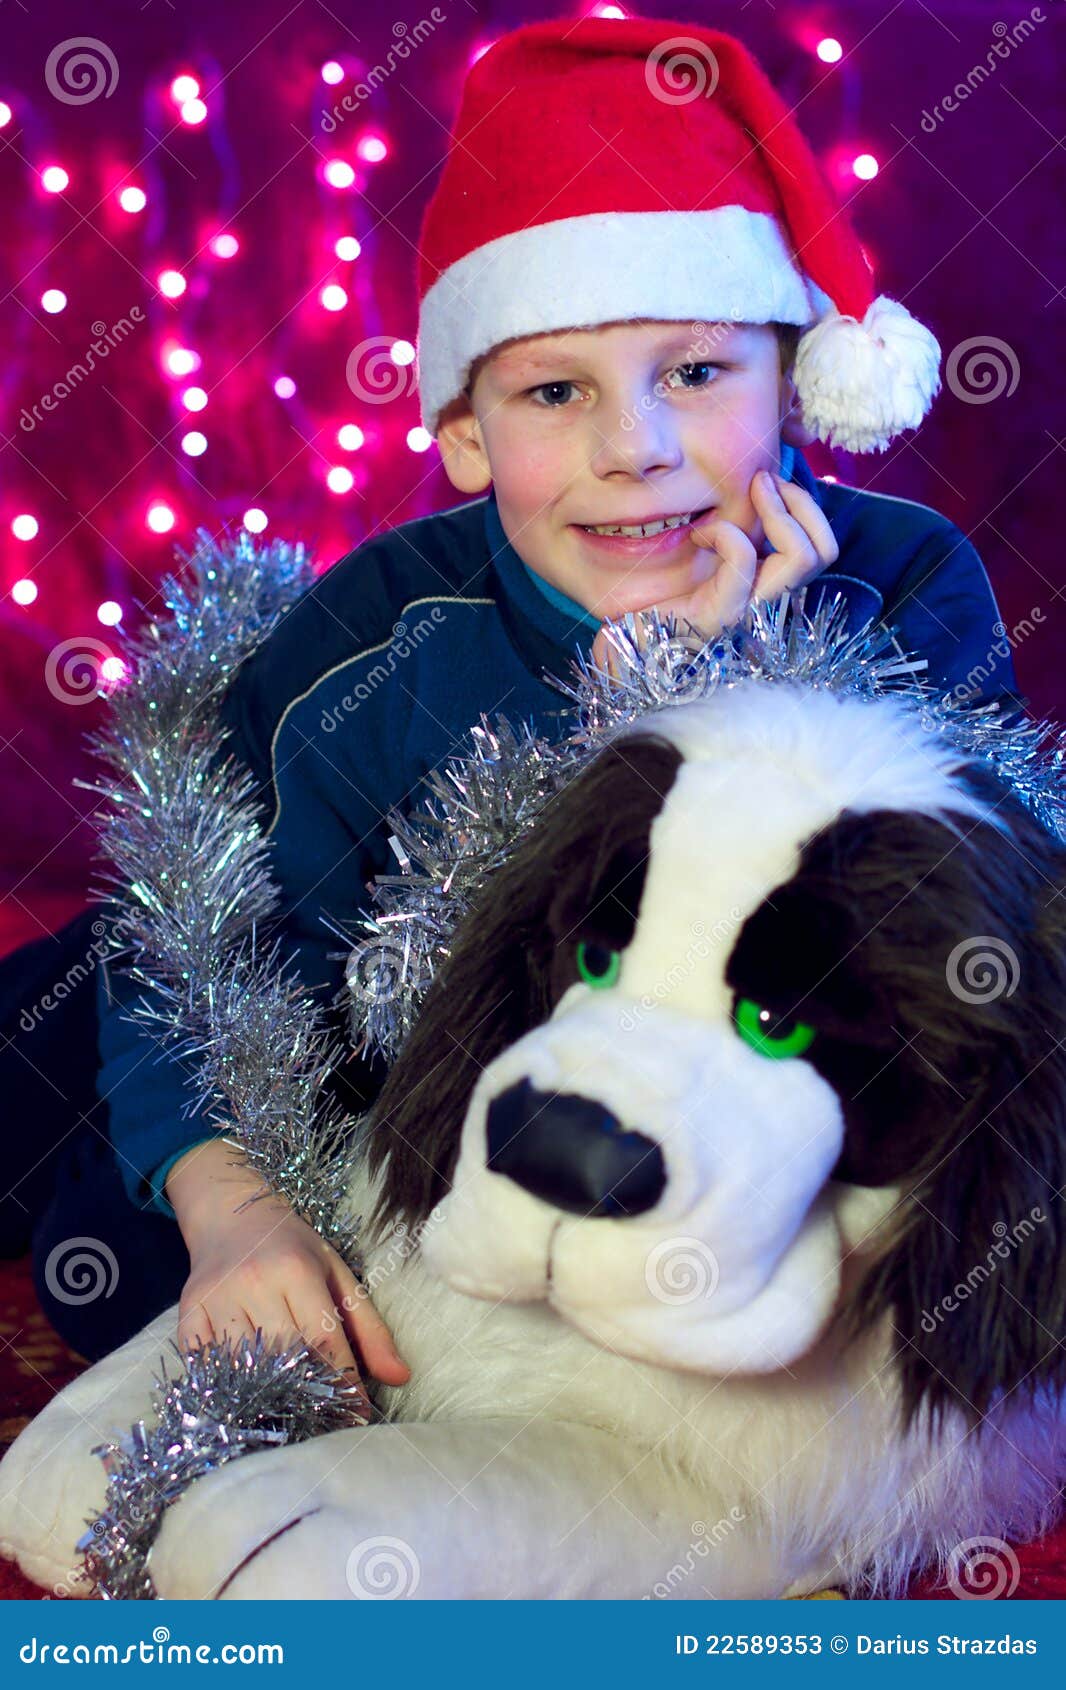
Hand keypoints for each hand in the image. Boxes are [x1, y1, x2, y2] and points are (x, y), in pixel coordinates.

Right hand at [166, 1140, 410, 1398]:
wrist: (230, 1215)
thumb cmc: (293, 1249)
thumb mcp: (338, 1275)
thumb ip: (370, 1328)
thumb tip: (400, 1377)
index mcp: (297, 1269)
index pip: (324, 1341)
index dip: (342, 1385)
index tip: (357, 1417)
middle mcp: (254, 1281)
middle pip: (283, 1356)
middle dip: (308, 1396)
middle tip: (324, 1424)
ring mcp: (218, 1296)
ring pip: (244, 1365)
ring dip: (267, 1396)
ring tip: (288, 1418)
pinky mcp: (189, 1311)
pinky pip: (204, 1363)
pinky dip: (224, 1385)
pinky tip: (243, 1399)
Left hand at [591, 469, 838, 675]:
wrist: (624, 641)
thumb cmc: (656, 595)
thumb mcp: (704, 551)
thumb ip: (732, 526)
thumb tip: (759, 479)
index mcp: (767, 587)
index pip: (822, 549)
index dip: (806, 508)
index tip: (769, 483)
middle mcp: (767, 603)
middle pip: (824, 552)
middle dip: (800, 503)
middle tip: (763, 481)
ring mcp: (748, 614)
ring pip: (801, 558)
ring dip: (776, 511)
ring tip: (745, 495)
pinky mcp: (719, 616)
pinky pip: (744, 559)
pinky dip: (725, 533)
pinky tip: (699, 536)